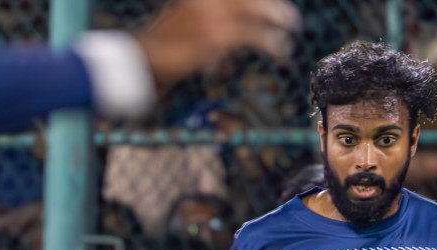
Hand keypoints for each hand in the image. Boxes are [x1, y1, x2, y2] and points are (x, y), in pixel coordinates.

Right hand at [135, 0, 299, 89]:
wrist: (146, 57)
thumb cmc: (165, 41)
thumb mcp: (187, 15)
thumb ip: (211, 12)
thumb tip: (239, 23)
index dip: (257, 3)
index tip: (274, 5)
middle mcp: (208, 0)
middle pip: (249, 0)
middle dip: (271, 4)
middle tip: (287, 13)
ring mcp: (213, 14)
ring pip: (255, 9)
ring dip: (278, 16)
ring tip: (290, 27)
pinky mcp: (217, 36)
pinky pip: (253, 35)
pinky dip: (271, 41)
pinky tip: (280, 48)